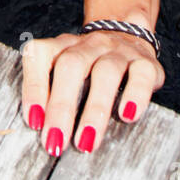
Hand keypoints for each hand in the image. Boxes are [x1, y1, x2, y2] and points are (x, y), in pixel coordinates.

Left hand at [20, 29, 164, 155]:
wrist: (129, 37)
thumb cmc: (91, 67)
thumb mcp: (67, 72)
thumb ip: (52, 94)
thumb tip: (42, 130)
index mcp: (63, 45)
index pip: (40, 55)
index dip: (33, 87)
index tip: (34, 122)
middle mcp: (89, 44)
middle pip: (70, 66)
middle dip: (61, 107)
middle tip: (56, 142)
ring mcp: (118, 51)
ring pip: (106, 72)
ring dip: (94, 110)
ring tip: (87, 142)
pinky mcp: (146, 62)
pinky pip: (141, 74)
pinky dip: (135, 95)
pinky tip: (128, 117)